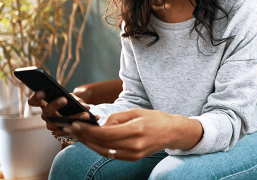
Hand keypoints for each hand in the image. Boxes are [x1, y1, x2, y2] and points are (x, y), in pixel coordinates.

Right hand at [28, 91, 92, 135]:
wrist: (74, 119)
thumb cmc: (70, 105)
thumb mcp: (73, 99)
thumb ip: (76, 99)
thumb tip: (84, 105)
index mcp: (45, 104)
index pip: (34, 101)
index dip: (36, 97)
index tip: (42, 92)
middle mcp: (46, 115)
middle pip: (47, 111)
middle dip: (55, 104)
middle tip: (64, 99)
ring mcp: (52, 126)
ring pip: (60, 123)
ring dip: (74, 117)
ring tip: (86, 114)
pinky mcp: (61, 133)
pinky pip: (71, 129)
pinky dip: (83, 123)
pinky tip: (93, 119)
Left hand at [62, 108, 202, 160]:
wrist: (172, 132)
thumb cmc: (155, 119)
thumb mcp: (137, 112)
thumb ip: (117, 118)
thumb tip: (101, 125)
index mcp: (136, 130)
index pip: (106, 133)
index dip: (89, 130)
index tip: (77, 124)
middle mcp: (134, 145)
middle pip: (102, 144)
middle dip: (85, 137)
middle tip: (71, 129)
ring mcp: (134, 154)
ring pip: (104, 152)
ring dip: (89, 144)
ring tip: (78, 135)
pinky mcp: (133, 158)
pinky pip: (111, 155)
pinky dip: (99, 148)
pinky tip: (92, 141)